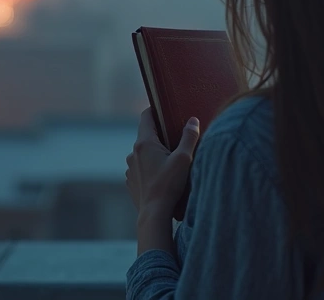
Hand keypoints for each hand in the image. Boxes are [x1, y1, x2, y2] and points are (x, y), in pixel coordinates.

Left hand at [125, 108, 199, 246]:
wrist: (154, 214)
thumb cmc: (170, 185)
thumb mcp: (184, 159)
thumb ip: (189, 137)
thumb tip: (193, 120)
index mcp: (145, 143)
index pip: (146, 116)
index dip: (155, 109)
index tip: (165, 109)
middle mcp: (133, 153)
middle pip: (146, 135)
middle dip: (160, 135)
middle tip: (175, 138)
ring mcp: (130, 168)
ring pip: (143, 153)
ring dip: (154, 154)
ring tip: (170, 162)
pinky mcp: (131, 181)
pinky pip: (141, 168)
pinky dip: (150, 168)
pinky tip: (162, 177)